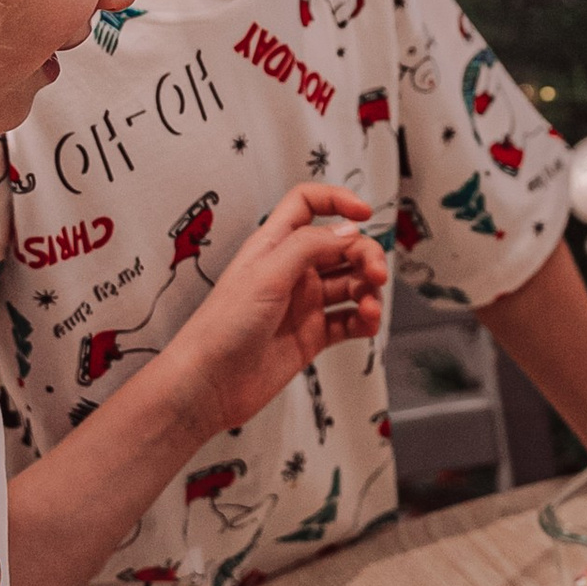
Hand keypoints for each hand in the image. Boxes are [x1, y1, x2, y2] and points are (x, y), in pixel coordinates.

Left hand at [159, 186, 385, 434]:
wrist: (209, 384)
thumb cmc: (220, 328)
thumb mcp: (267, 274)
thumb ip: (309, 246)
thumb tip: (347, 230)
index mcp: (274, 245)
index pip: (307, 205)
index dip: (337, 201)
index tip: (364, 213)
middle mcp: (291, 271)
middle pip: (341, 247)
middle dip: (365, 255)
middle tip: (376, 273)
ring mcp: (303, 303)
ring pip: (350, 284)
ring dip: (368, 291)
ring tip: (369, 307)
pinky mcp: (312, 335)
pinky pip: (349, 320)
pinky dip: (364, 320)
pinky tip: (367, 323)